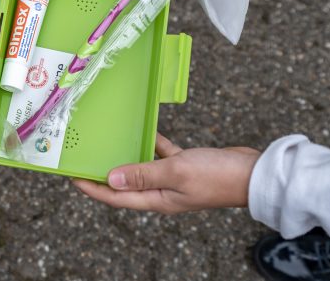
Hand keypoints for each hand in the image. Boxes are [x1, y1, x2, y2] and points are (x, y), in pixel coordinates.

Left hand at [73, 134, 260, 213]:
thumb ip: (143, 173)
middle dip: (104, 174)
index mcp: (158, 199)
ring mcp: (174, 179)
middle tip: (86, 159)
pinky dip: (153, 143)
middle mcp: (163, 192)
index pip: (117, 196)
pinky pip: (162, 154)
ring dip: (127, 156)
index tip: (73, 177)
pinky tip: (146, 130)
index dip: (93, 188)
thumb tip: (111, 178)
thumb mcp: (176, 172)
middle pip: (126, 183)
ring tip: (109, 143)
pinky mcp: (186, 165)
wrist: (256, 173)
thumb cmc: (218, 175)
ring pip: (143, 167)